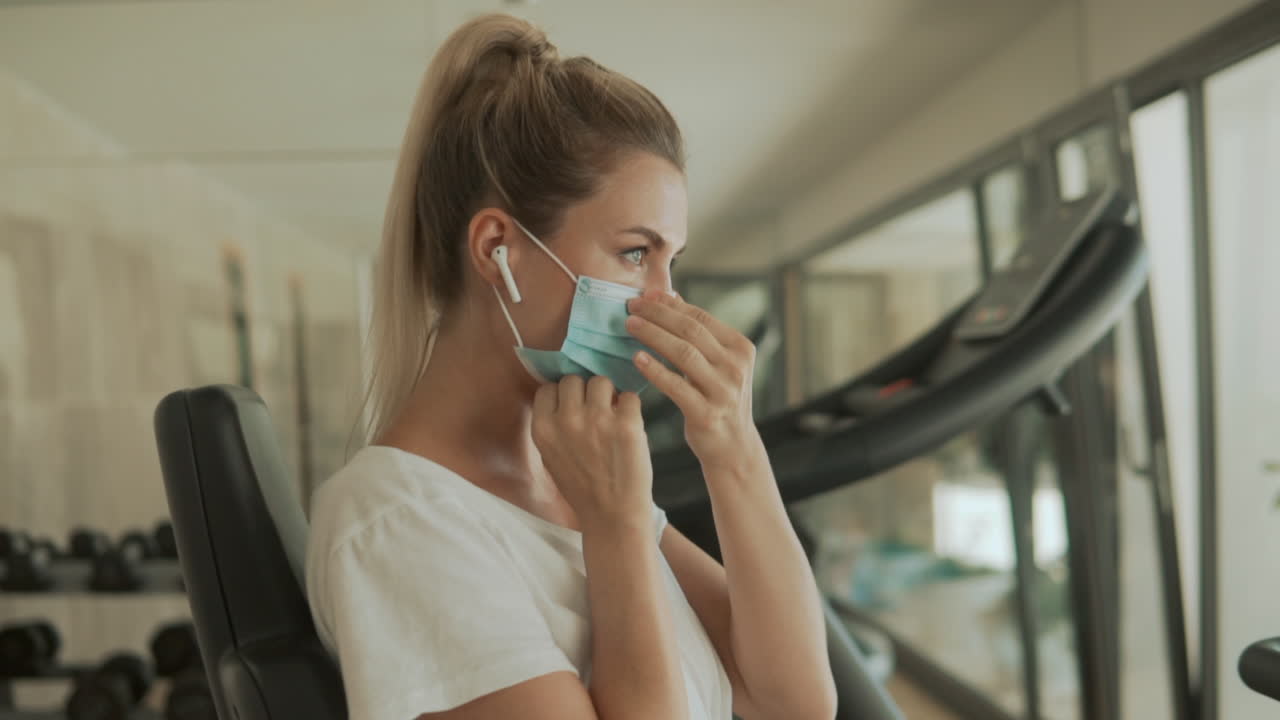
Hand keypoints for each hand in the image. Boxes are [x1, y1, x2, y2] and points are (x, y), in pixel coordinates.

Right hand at [531, 375, 653, 530]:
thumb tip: (561, 391)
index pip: (549, 388)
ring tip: (613, 417)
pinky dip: (631, 408)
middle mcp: (567, 420)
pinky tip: (629, 427)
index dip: (563, 396)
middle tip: (595, 412)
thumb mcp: (551, 456)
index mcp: (543, 429)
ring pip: (602, 382)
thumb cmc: (582, 487)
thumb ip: (552, 424)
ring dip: (609, 395)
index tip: (573, 409)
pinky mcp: (627, 424)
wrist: (612, 516)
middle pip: (574, 380)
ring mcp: (597, 420)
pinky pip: (630, 396)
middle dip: (586, 392)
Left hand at [625, 290, 762, 467]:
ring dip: (653, 335)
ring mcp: (723, 391)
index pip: (701, 317)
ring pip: (683, 353)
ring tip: (630, 326)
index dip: (671, 304)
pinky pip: (676, 386)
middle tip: (631, 307)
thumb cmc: (718, 399)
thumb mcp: (718, 364)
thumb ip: (699, 333)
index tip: (646, 296)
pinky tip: (637, 359)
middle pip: (691, 331)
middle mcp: (736, 367)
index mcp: (741, 348)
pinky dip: (655, 370)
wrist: (733, 447)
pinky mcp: (706, 413)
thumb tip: (670, 296)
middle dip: (658, 315)